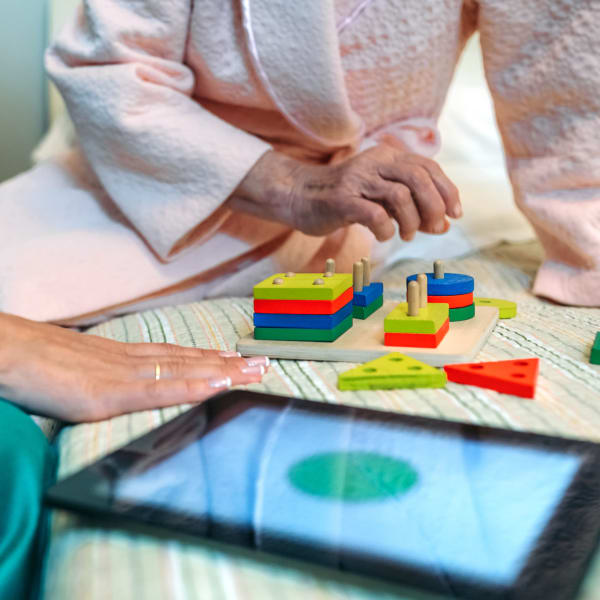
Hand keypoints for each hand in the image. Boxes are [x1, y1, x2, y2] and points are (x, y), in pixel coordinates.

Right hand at [0, 313, 267, 421]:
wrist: (2, 351)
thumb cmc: (32, 361)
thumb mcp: (77, 370)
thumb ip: (102, 378)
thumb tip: (114, 386)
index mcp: (123, 356)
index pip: (176, 355)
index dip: (210, 358)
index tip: (237, 359)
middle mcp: (131, 360)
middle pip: (190, 359)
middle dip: (230, 362)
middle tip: (265, 362)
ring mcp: (122, 374)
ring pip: (185, 370)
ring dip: (225, 371)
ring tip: (256, 371)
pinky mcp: (109, 393)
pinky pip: (160, 390)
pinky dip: (193, 386)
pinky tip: (219, 385)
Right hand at [229, 145, 460, 241]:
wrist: (300, 197)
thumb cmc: (346, 199)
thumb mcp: (382, 198)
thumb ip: (411, 208)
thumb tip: (443, 225)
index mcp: (388, 156)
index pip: (428, 167)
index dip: (447, 191)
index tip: (455, 215)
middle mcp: (374, 162)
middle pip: (418, 177)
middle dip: (434, 206)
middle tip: (435, 228)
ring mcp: (357, 180)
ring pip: (400, 195)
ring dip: (411, 221)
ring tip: (406, 235)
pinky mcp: (342, 200)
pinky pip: (375, 214)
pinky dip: (386, 229)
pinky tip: (384, 235)